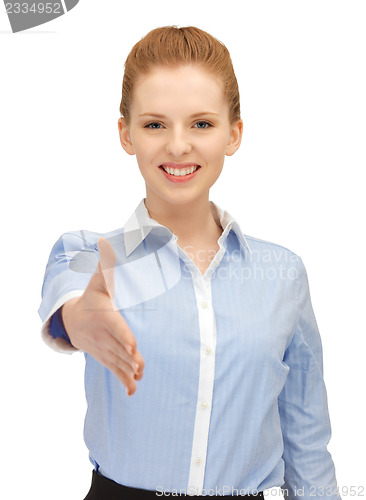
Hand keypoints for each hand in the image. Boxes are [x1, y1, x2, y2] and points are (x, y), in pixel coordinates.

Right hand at [61, 237, 143, 396]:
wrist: (73, 321)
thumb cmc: (91, 298)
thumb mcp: (98, 281)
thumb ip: (106, 264)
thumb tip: (106, 240)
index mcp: (104, 316)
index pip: (115, 327)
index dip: (124, 336)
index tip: (133, 345)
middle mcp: (103, 335)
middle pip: (118, 347)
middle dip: (128, 357)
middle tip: (139, 365)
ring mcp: (104, 349)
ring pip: (117, 362)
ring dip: (127, 371)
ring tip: (138, 377)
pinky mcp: (107, 358)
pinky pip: (115, 371)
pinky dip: (123, 381)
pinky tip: (132, 391)